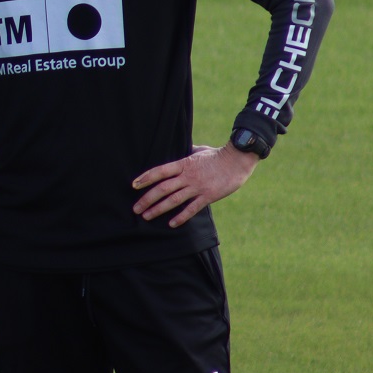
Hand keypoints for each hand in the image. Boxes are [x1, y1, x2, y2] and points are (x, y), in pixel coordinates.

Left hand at [132, 143, 259, 227]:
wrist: (238, 160)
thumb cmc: (217, 154)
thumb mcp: (198, 150)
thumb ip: (187, 152)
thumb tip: (180, 148)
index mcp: (183, 164)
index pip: (159, 171)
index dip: (145, 178)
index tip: (134, 185)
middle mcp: (187, 176)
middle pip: (162, 188)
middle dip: (147, 199)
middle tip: (135, 208)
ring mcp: (198, 187)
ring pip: (173, 200)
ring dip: (158, 209)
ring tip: (146, 216)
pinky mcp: (209, 196)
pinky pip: (192, 209)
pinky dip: (181, 217)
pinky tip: (171, 224)